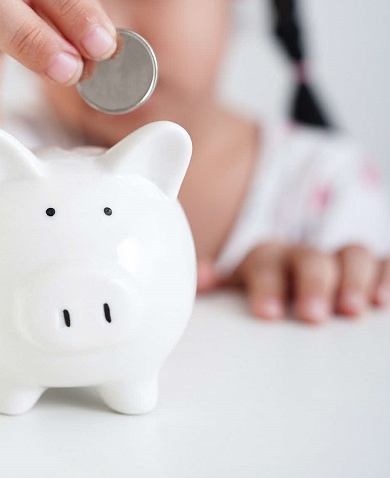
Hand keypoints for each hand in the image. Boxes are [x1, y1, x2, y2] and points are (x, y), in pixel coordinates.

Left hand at [197, 243, 389, 323]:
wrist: (288, 290)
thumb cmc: (262, 298)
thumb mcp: (236, 295)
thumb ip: (218, 288)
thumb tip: (200, 278)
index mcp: (266, 260)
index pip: (265, 262)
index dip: (266, 284)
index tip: (267, 314)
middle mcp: (303, 256)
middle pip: (309, 257)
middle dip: (311, 284)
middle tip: (311, 316)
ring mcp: (339, 262)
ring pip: (350, 255)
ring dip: (352, 279)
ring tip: (353, 310)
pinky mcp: (371, 272)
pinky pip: (384, 263)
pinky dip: (386, 276)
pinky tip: (384, 300)